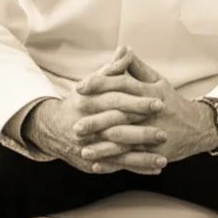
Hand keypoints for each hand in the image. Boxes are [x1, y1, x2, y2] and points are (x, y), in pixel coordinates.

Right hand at [22, 47, 165, 173]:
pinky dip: (136, 167)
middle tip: (164, 134)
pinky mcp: (91, 162)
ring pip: (118, 152)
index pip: (116, 101)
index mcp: (89, 102)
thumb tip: (127, 50)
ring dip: (142, 157)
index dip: (138, 102)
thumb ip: (112, 69)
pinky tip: (155, 168)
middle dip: (141, 133)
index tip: (160, 103)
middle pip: (117, 129)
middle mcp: (87, 126)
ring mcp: (89, 146)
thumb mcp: (93, 82)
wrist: (53, 128)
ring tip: (163, 159)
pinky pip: (116, 166)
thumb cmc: (81, 100)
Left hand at [74, 51, 217, 171]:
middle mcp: (152, 113)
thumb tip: (123, 49)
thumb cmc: (171, 102)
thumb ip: (137, 68)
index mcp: (151, 92)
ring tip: (83, 150)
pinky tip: (97, 166)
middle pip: (122, 116)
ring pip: (126, 141)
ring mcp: (155, 134)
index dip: (101, 84)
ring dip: (103, 147)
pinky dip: (115, 163)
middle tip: (75, 126)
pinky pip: (133, 159)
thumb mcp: (157, 81)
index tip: (80, 88)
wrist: (197, 127)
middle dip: (98, 121)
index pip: (123, 85)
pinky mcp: (157, 152)